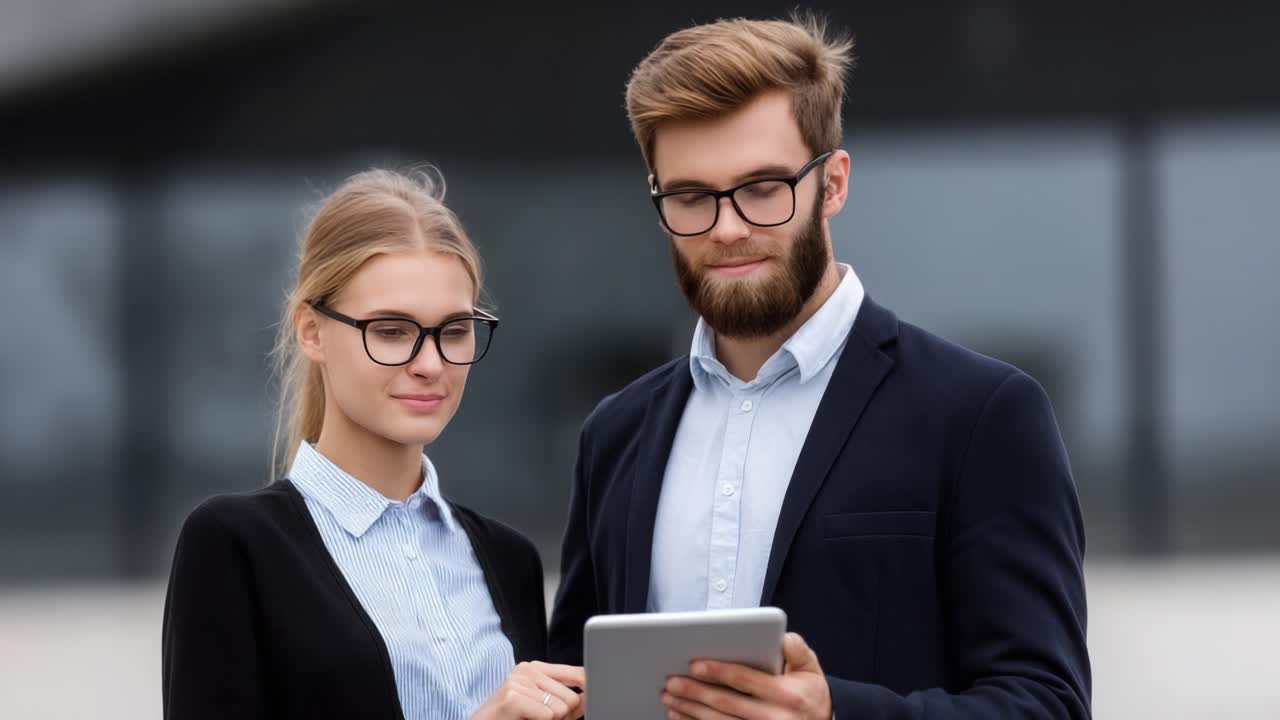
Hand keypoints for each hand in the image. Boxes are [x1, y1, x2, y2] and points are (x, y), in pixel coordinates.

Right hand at [471, 661, 585, 719]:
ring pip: (561, 709)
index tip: (588, 701)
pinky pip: (547, 715)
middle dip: (563, 717)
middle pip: (572, 698)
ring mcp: (518, 682)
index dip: (586, 691)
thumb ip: (565, 702)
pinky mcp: (512, 698)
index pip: (576, 672)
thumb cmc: (509, 719)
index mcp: (535, 668)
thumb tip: (588, 698)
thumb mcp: (542, 709)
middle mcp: (526, 670)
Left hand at [662, 632, 831, 719]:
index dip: (718, 671)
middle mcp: (774, 718)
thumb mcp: (810, 667)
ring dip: (689, 710)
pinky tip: (679, 716)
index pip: (746, 680)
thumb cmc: (808, 692)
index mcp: (787, 695)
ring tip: (669, 697)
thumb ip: (796, 648)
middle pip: (726, 703)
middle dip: (695, 691)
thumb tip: (780, 636)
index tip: (694, 664)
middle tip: (671, 681)